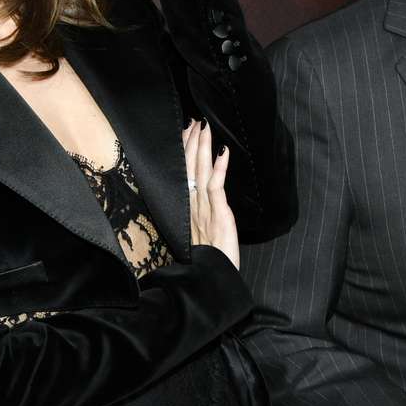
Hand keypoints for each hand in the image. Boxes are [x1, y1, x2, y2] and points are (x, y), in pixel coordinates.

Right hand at [183, 119, 238, 267]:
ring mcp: (204, 211)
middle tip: (193, 122)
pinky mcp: (218, 216)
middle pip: (188, 170)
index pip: (184, 176)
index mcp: (188, 211)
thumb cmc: (209, 262)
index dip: (184, 154)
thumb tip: (198, 200)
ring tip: (203, 127)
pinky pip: (217, 187)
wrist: (212, 283)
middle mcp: (193, 208)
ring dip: (201, 149)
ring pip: (200, 173)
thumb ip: (198, 218)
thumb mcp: (201, 237)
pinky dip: (220, 168)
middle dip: (190, 144)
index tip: (184, 133)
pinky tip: (222, 152)